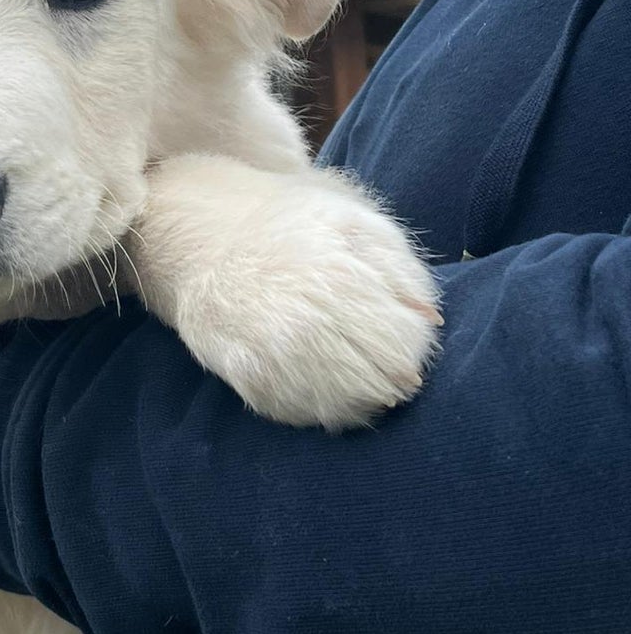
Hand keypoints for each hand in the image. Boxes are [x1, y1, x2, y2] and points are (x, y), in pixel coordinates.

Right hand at [127, 155, 440, 429]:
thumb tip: (432, 320)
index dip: (415, 338)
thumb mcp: (353, 218)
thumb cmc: (292, 224)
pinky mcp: (252, 382)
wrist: (202, 237)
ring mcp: (276, 358)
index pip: (411, 344)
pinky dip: (321, 402)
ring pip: (351, 408)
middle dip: (392, 368)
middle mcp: (308, 324)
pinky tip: (313, 370)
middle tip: (374, 346)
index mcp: (343, 278)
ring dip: (361, 391)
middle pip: (386, 383)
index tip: (399, 323)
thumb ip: (400, 265)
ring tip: (346, 359)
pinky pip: (309, 416)